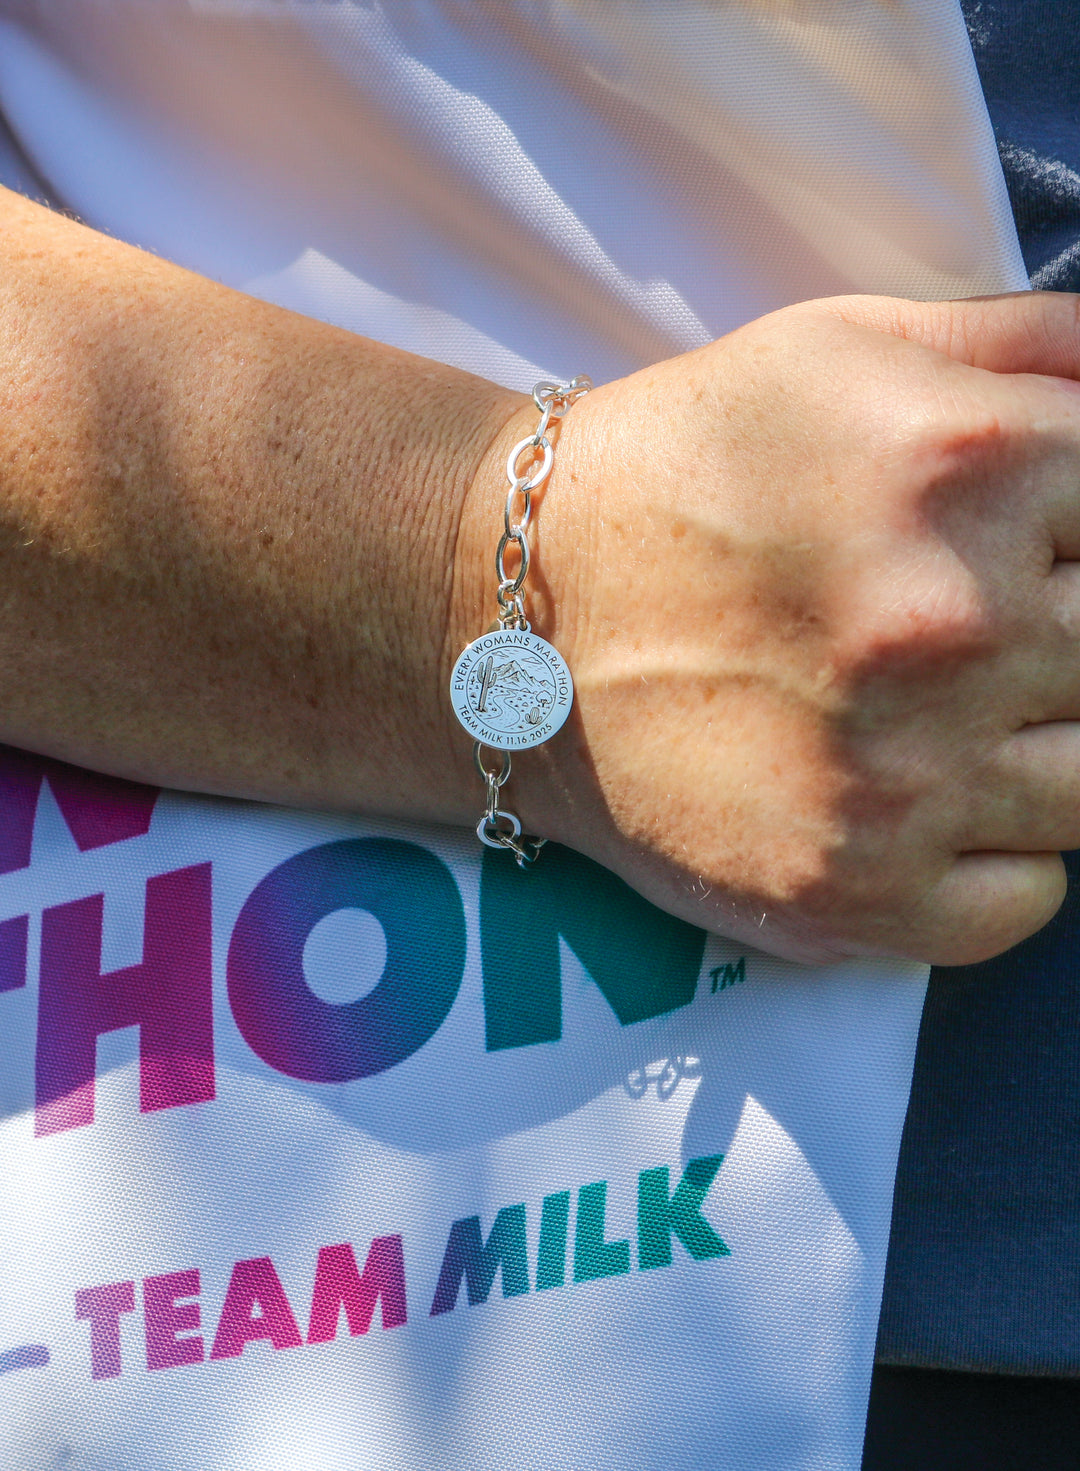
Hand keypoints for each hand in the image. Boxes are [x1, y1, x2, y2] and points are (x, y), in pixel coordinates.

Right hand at [469, 294, 1079, 964]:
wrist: (514, 622)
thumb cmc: (684, 472)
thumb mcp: (844, 347)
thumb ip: (1033, 344)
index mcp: (969, 464)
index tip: (1034, 558)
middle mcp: (951, 623)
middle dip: (1060, 641)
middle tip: (961, 634)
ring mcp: (906, 773)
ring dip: (1038, 751)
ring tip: (940, 718)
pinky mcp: (852, 889)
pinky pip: (1030, 900)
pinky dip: (1002, 859)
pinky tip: (925, 803)